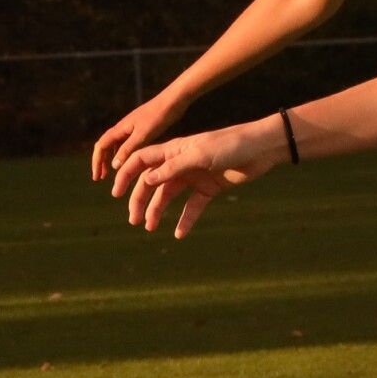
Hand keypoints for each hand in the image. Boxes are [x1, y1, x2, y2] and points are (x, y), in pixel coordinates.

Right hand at [92, 94, 184, 181]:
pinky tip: (128, 161)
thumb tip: (113, 165)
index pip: (101, 146)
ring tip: (110, 173)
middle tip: (99, 178)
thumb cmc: (158, 117)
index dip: (96, 162)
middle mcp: (123, 127)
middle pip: (105, 145)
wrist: (173, 101)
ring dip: (110, 158)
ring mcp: (131, 127)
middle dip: (101, 161)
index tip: (96, 177)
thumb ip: (127, 150)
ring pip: (115, 144)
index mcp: (120, 128)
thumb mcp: (143, 136)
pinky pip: (126, 143)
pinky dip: (122, 153)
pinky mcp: (141, 128)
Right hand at [109, 119, 283, 237]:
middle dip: (140, 200)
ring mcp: (194, 176)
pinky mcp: (209, 188)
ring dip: (158, 211)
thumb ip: (173, 168)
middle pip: (153, 183)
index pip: (142, 161)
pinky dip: (185, 219)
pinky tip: (179, 233)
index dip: (127, 175)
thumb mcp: (200, 155)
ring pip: (169, 196)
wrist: (261, 149)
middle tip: (134, 220)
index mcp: (174, 150)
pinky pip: (192, 206)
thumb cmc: (230, 144)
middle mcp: (181, 163)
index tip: (115, 193)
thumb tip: (146, 180)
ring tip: (150, 228)